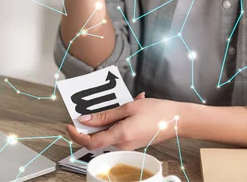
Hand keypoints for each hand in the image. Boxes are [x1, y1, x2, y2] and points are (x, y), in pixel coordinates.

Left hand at [66, 93, 183, 150]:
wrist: (177, 119)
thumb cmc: (156, 111)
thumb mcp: (128, 107)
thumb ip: (105, 115)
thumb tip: (85, 120)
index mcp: (120, 136)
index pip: (90, 142)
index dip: (77, 135)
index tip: (69, 124)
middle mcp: (122, 144)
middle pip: (97, 138)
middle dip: (90, 124)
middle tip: (90, 108)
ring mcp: (128, 145)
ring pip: (108, 134)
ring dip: (107, 119)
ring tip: (121, 102)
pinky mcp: (132, 142)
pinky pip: (118, 132)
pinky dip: (119, 120)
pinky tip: (131, 106)